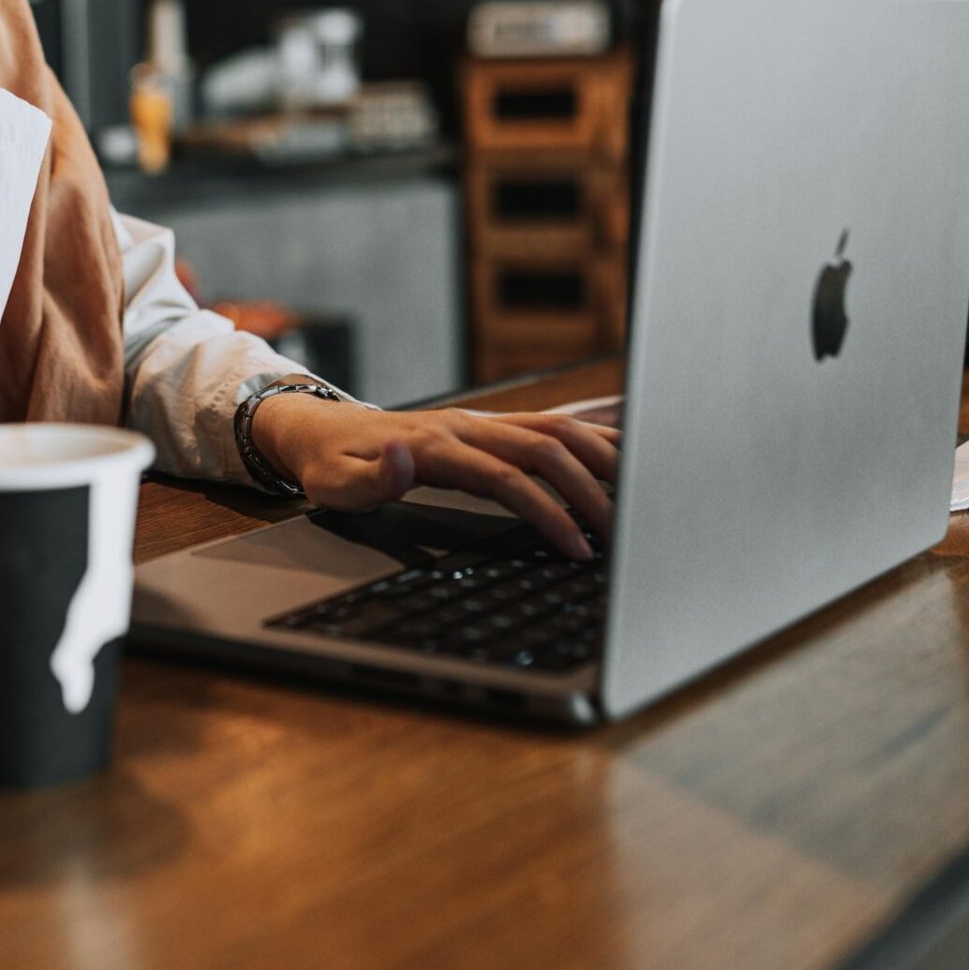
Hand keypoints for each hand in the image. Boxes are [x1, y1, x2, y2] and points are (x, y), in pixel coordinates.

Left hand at [246, 396, 619, 559]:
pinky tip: (627, 441)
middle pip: (547, 448)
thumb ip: (370, 479)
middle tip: (624, 535)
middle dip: (591, 490)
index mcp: (438, 445)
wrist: (322, 429)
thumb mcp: (334, 483)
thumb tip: (402, 460)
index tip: (577, 549)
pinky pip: (551, 420)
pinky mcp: (490, 424)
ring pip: (557, 428)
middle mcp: (469, 425)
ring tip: (646, 490)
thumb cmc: (332, 465)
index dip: (547, 512)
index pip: (509, 479)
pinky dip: (592, 428)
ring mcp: (483, 421)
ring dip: (603, 455)